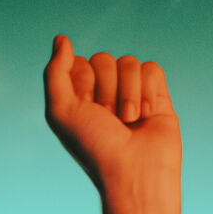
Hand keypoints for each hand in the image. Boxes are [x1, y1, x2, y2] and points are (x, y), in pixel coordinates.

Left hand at [43, 35, 179, 195]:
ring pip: (129, 62)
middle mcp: (105, 95)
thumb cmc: (95, 149)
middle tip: (109, 120)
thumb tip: (61, 39)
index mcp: (80, 99)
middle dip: (106, 89)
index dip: (84, 83)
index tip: (86, 111)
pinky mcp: (158, 97)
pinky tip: (148, 116)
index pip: (81, 63)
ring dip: (127, 94)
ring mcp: (132, 94)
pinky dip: (149, 91)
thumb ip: (54, 73)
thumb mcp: (61, 113)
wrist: (134, 174)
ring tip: (129, 122)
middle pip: (105, 59)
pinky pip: (152, 69)